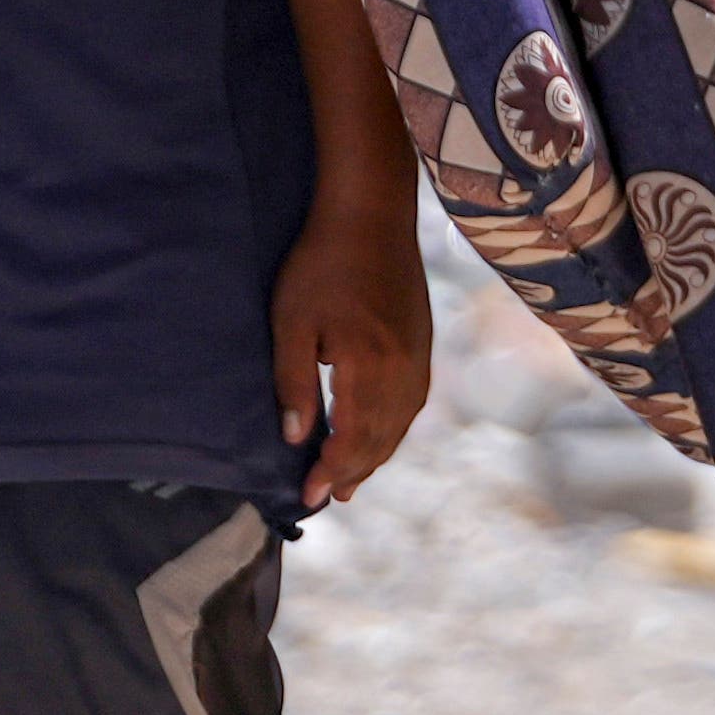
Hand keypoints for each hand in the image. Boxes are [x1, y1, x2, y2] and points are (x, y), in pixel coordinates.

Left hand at [270, 192, 432, 511]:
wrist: (371, 216)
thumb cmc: (321, 264)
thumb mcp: (292, 323)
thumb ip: (294, 383)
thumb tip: (295, 438)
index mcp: (367, 366)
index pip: (349, 438)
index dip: (328, 471)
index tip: (307, 496)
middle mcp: (400, 370)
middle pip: (379, 439)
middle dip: (352, 472)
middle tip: (327, 498)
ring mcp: (417, 357)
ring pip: (399, 425)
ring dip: (376, 456)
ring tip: (353, 479)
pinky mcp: (422, 344)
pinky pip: (412, 403)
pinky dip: (395, 430)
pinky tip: (381, 436)